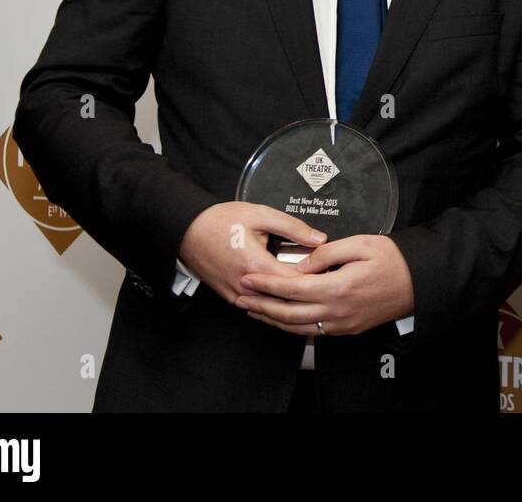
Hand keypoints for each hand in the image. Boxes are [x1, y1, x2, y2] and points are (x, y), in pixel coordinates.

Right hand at [177, 201, 326, 304]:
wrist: (187, 230)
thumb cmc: (220, 221)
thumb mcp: (260, 215)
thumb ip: (292, 227)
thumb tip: (319, 239)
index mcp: (257, 266)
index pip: (297, 282)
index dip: (318, 278)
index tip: (333, 273)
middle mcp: (247, 287)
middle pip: (287, 299)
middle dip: (309, 291)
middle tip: (329, 283)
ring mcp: (237, 296)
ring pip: (273, 306)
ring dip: (292, 299)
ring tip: (313, 289)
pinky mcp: (231, 298)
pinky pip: (258, 307)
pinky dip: (275, 302)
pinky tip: (289, 294)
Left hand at [235, 234, 413, 335]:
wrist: (419, 282)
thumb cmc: (393, 260)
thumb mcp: (361, 244)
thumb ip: (326, 253)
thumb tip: (301, 264)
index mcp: (338, 287)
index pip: (291, 288)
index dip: (266, 284)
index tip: (248, 277)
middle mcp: (337, 311)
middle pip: (288, 313)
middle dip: (261, 304)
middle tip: (240, 295)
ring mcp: (342, 324)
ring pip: (298, 328)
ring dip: (272, 319)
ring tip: (253, 309)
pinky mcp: (348, 329)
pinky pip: (313, 332)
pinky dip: (291, 327)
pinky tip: (281, 319)